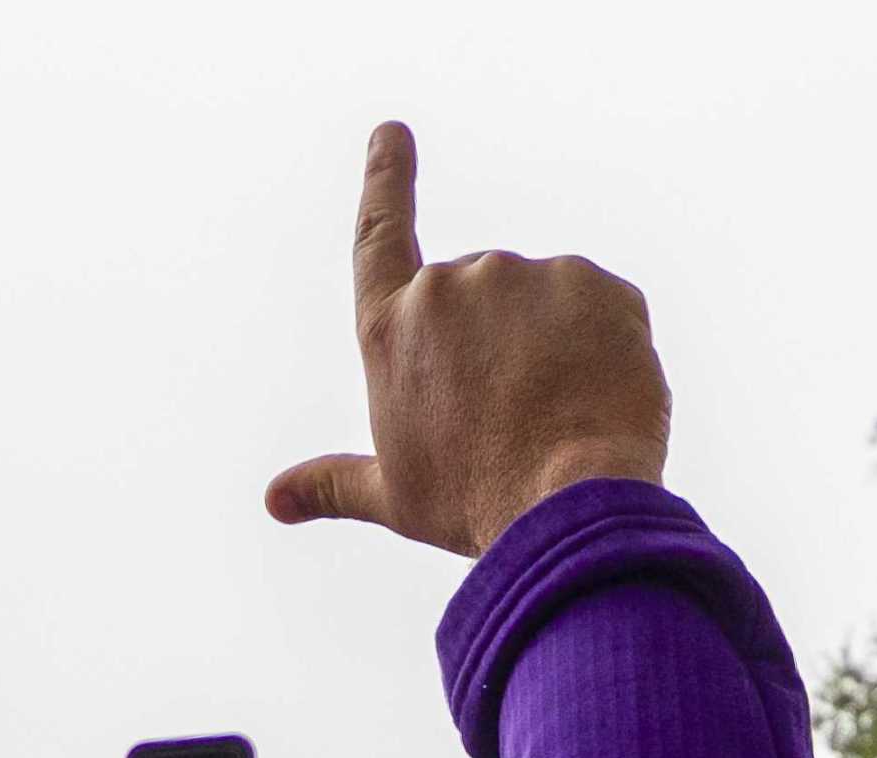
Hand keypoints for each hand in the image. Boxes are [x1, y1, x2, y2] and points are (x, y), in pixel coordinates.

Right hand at [265, 122, 670, 557]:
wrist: (567, 505)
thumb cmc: (474, 505)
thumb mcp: (394, 496)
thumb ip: (332, 483)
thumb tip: (273, 499)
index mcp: (391, 328)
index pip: (380, 234)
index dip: (387, 178)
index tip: (392, 134)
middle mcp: (450, 286)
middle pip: (479, 300)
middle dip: (499, 345)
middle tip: (513, 418)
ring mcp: (524, 277)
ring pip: (543, 306)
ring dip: (553, 347)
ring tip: (555, 416)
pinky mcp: (593, 282)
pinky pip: (601, 310)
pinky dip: (603, 349)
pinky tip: (597, 399)